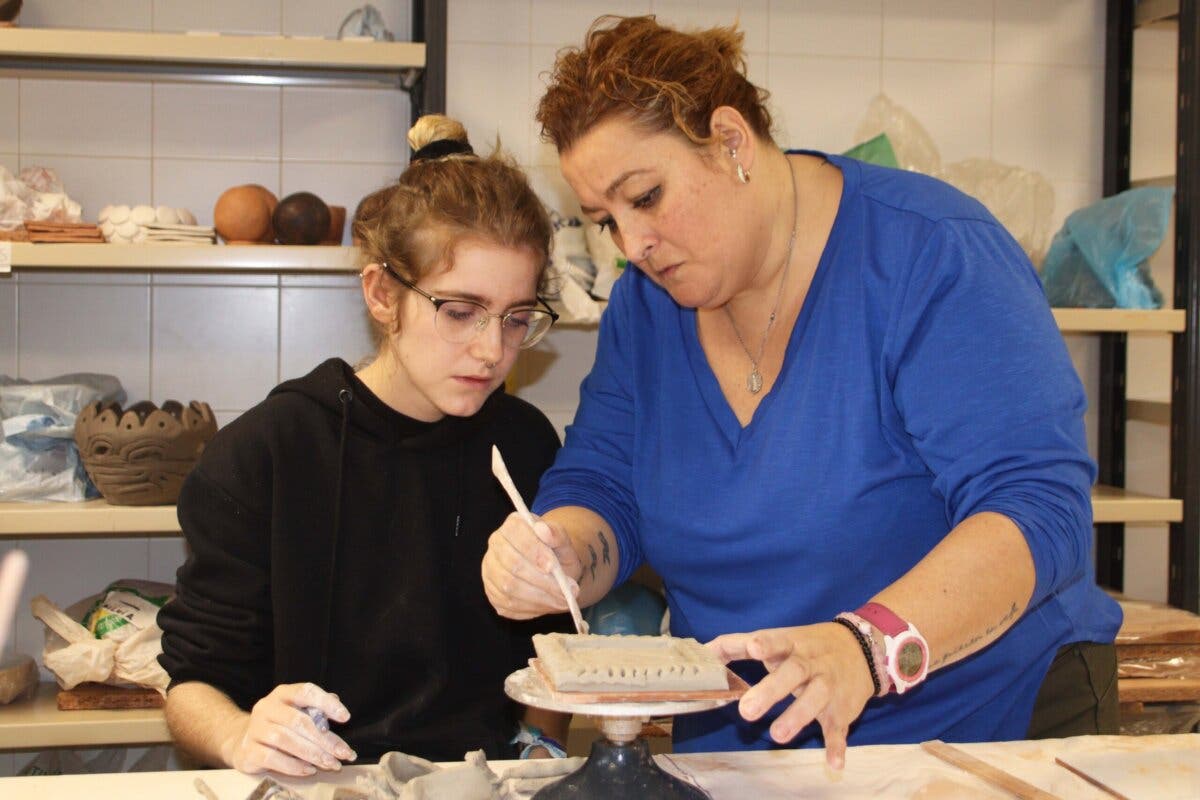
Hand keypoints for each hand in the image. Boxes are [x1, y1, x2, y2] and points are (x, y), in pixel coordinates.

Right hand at [221, 682, 355, 776]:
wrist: (242, 741)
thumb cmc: (278, 724)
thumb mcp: (296, 711)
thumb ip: (316, 708)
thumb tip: (337, 704)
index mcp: (282, 694)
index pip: (305, 692)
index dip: (326, 703)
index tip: (346, 717)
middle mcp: (266, 708)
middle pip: (299, 721)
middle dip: (325, 740)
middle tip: (344, 753)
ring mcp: (255, 729)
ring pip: (286, 740)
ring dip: (312, 754)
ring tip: (331, 763)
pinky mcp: (248, 751)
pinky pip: (272, 759)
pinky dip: (294, 766)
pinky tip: (309, 770)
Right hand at [482, 512, 582, 619]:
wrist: (552, 570)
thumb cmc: (556, 552)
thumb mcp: (563, 541)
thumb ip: (557, 534)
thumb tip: (543, 530)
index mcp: (512, 525)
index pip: (515, 533)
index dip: (533, 551)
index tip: (552, 567)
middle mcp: (496, 545)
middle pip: (512, 564)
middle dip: (541, 581)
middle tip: (565, 592)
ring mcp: (490, 570)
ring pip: (510, 587)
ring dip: (539, 597)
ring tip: (562, 601)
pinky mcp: (492, 593)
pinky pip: (508, 604)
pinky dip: (531, 608)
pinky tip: (548, 606)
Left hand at [707, 623, 874, 769]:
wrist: (861, 648)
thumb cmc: (806, 646)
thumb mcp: (778, 638)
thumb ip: (739, 644)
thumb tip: (704, 650)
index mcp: (791, 644)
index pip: (777, 640)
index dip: (765, 643)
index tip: (753, 648)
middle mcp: (811, 663)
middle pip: (793, 673)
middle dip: (771, 691)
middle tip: (747, 710)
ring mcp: (828, 686)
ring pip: (815, 699)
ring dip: (797, 717)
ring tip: (777, 736)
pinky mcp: (842, 709)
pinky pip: (840, 728)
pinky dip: (838, 746)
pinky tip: (833, 764)